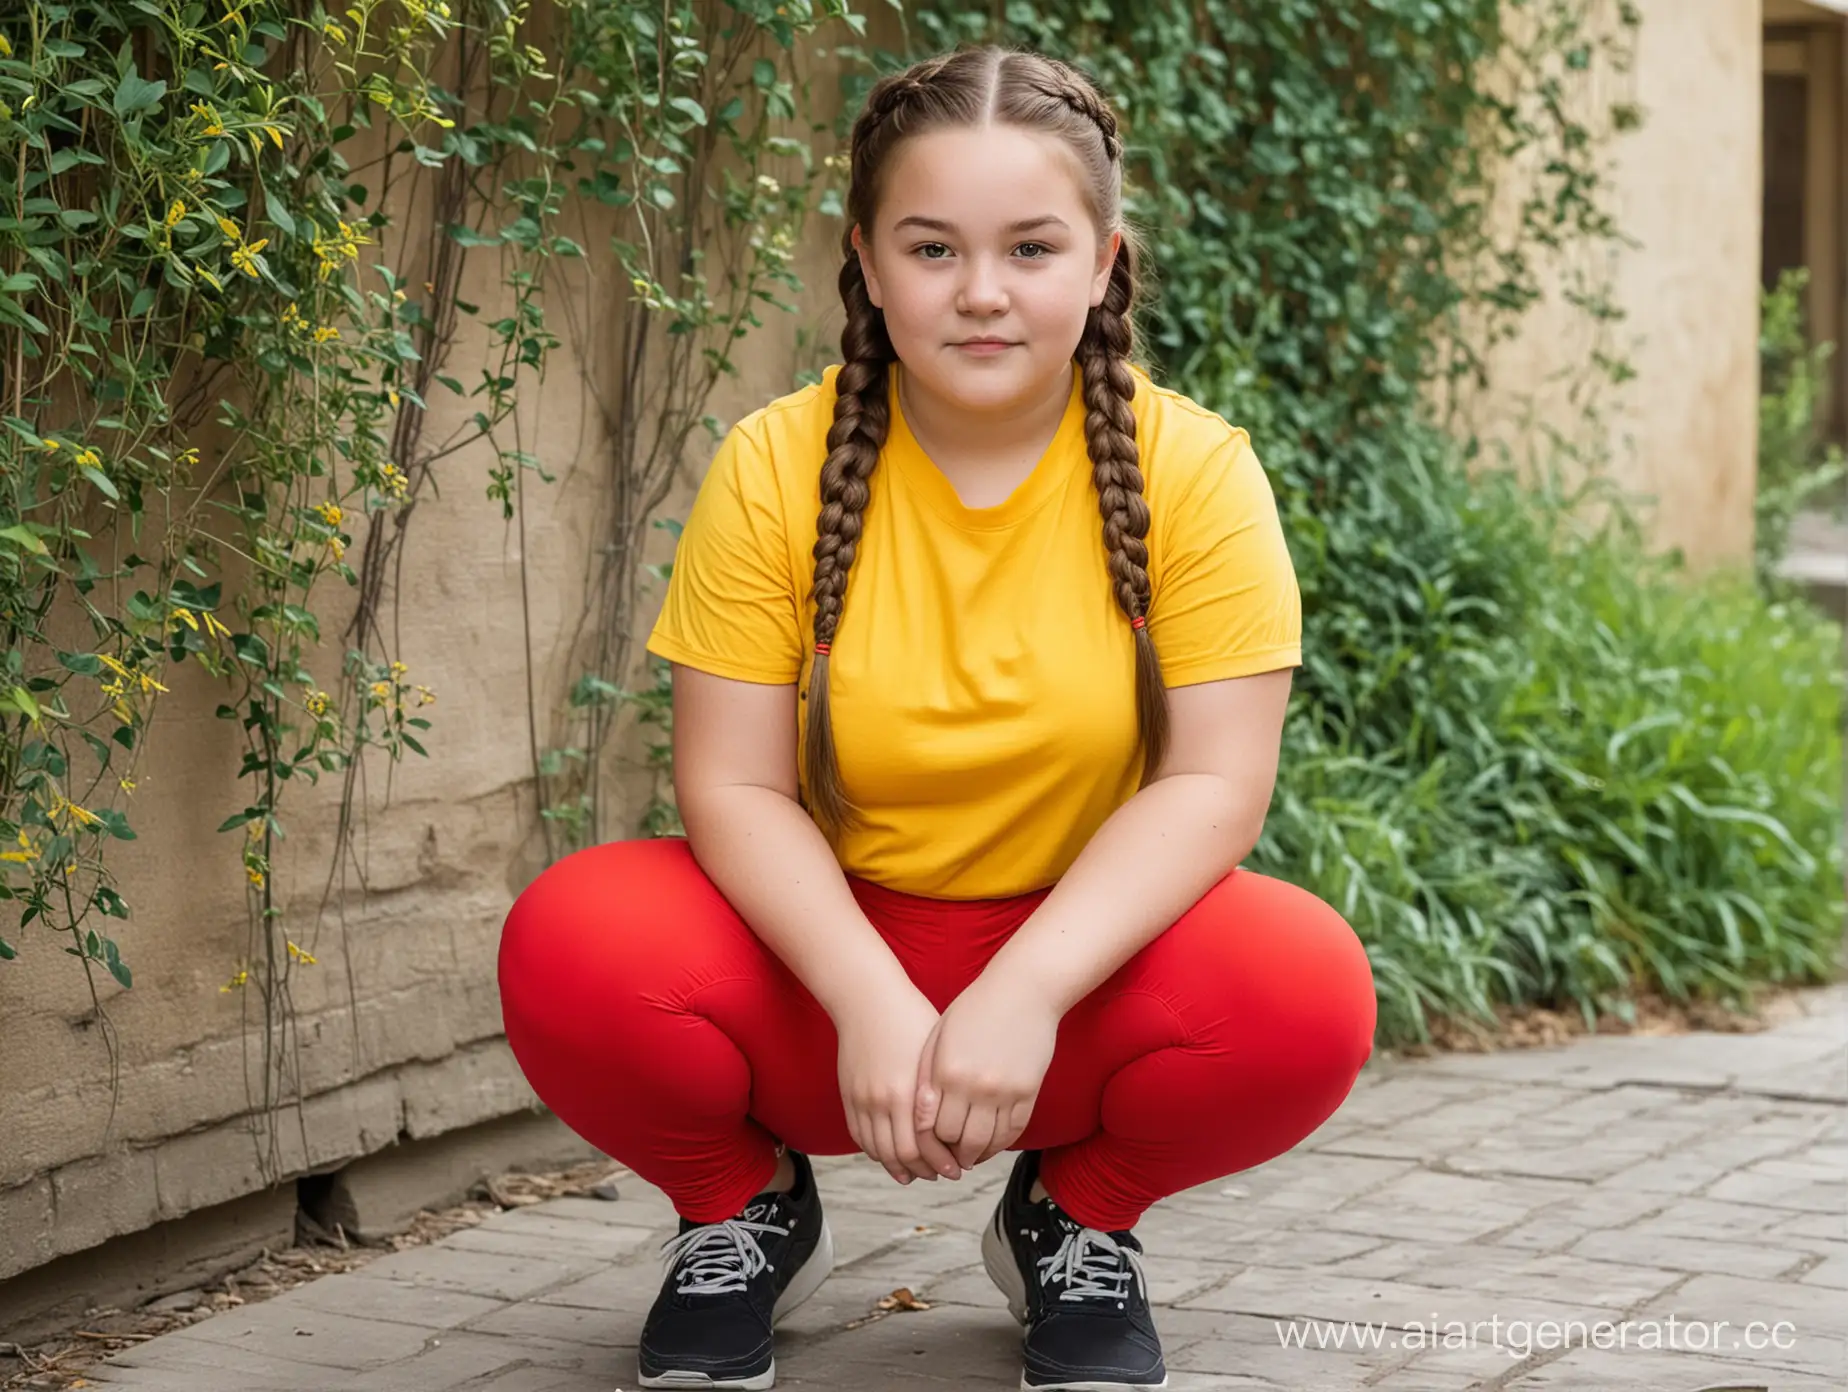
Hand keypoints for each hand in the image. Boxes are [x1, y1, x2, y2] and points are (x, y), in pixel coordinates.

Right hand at [834, 986, 965, 1185]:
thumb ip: (943, 1091)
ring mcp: (861, 1099)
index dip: (941, 1162)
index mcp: (908, 1090)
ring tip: (918, 1171)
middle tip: (943, 1174)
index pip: (922, 1147)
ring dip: (899, 1166)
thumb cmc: (910, 1017)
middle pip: (901, 1155)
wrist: (866, 998)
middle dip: (924, 1170)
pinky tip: (892, 1154)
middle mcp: (882, 1100)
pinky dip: (876, 1152)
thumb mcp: (936, 1052)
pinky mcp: (848, 1095)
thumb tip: (964, 1121)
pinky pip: (860, 1136)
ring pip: (878, 1150)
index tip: (958, 1167)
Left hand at [915, 975, 1059, 1170]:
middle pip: (961, 1142)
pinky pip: (1014, 1131)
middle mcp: (976, 1086)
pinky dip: (1001, 1144)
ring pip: (989, 1142)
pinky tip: (991, 1144)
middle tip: (949, 1161)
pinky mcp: (1029, 1091)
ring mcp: (1006, 1090)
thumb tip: (921, 1122)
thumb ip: (928, 1079)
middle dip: (952, 1156)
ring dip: (977, 1155)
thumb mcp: (940, 1037)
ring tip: (969, 1156)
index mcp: (947, 1072)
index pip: (934, 1129)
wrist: (1024, 989)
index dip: (930, 1144)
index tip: (929, 1148)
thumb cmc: (975, 1009)